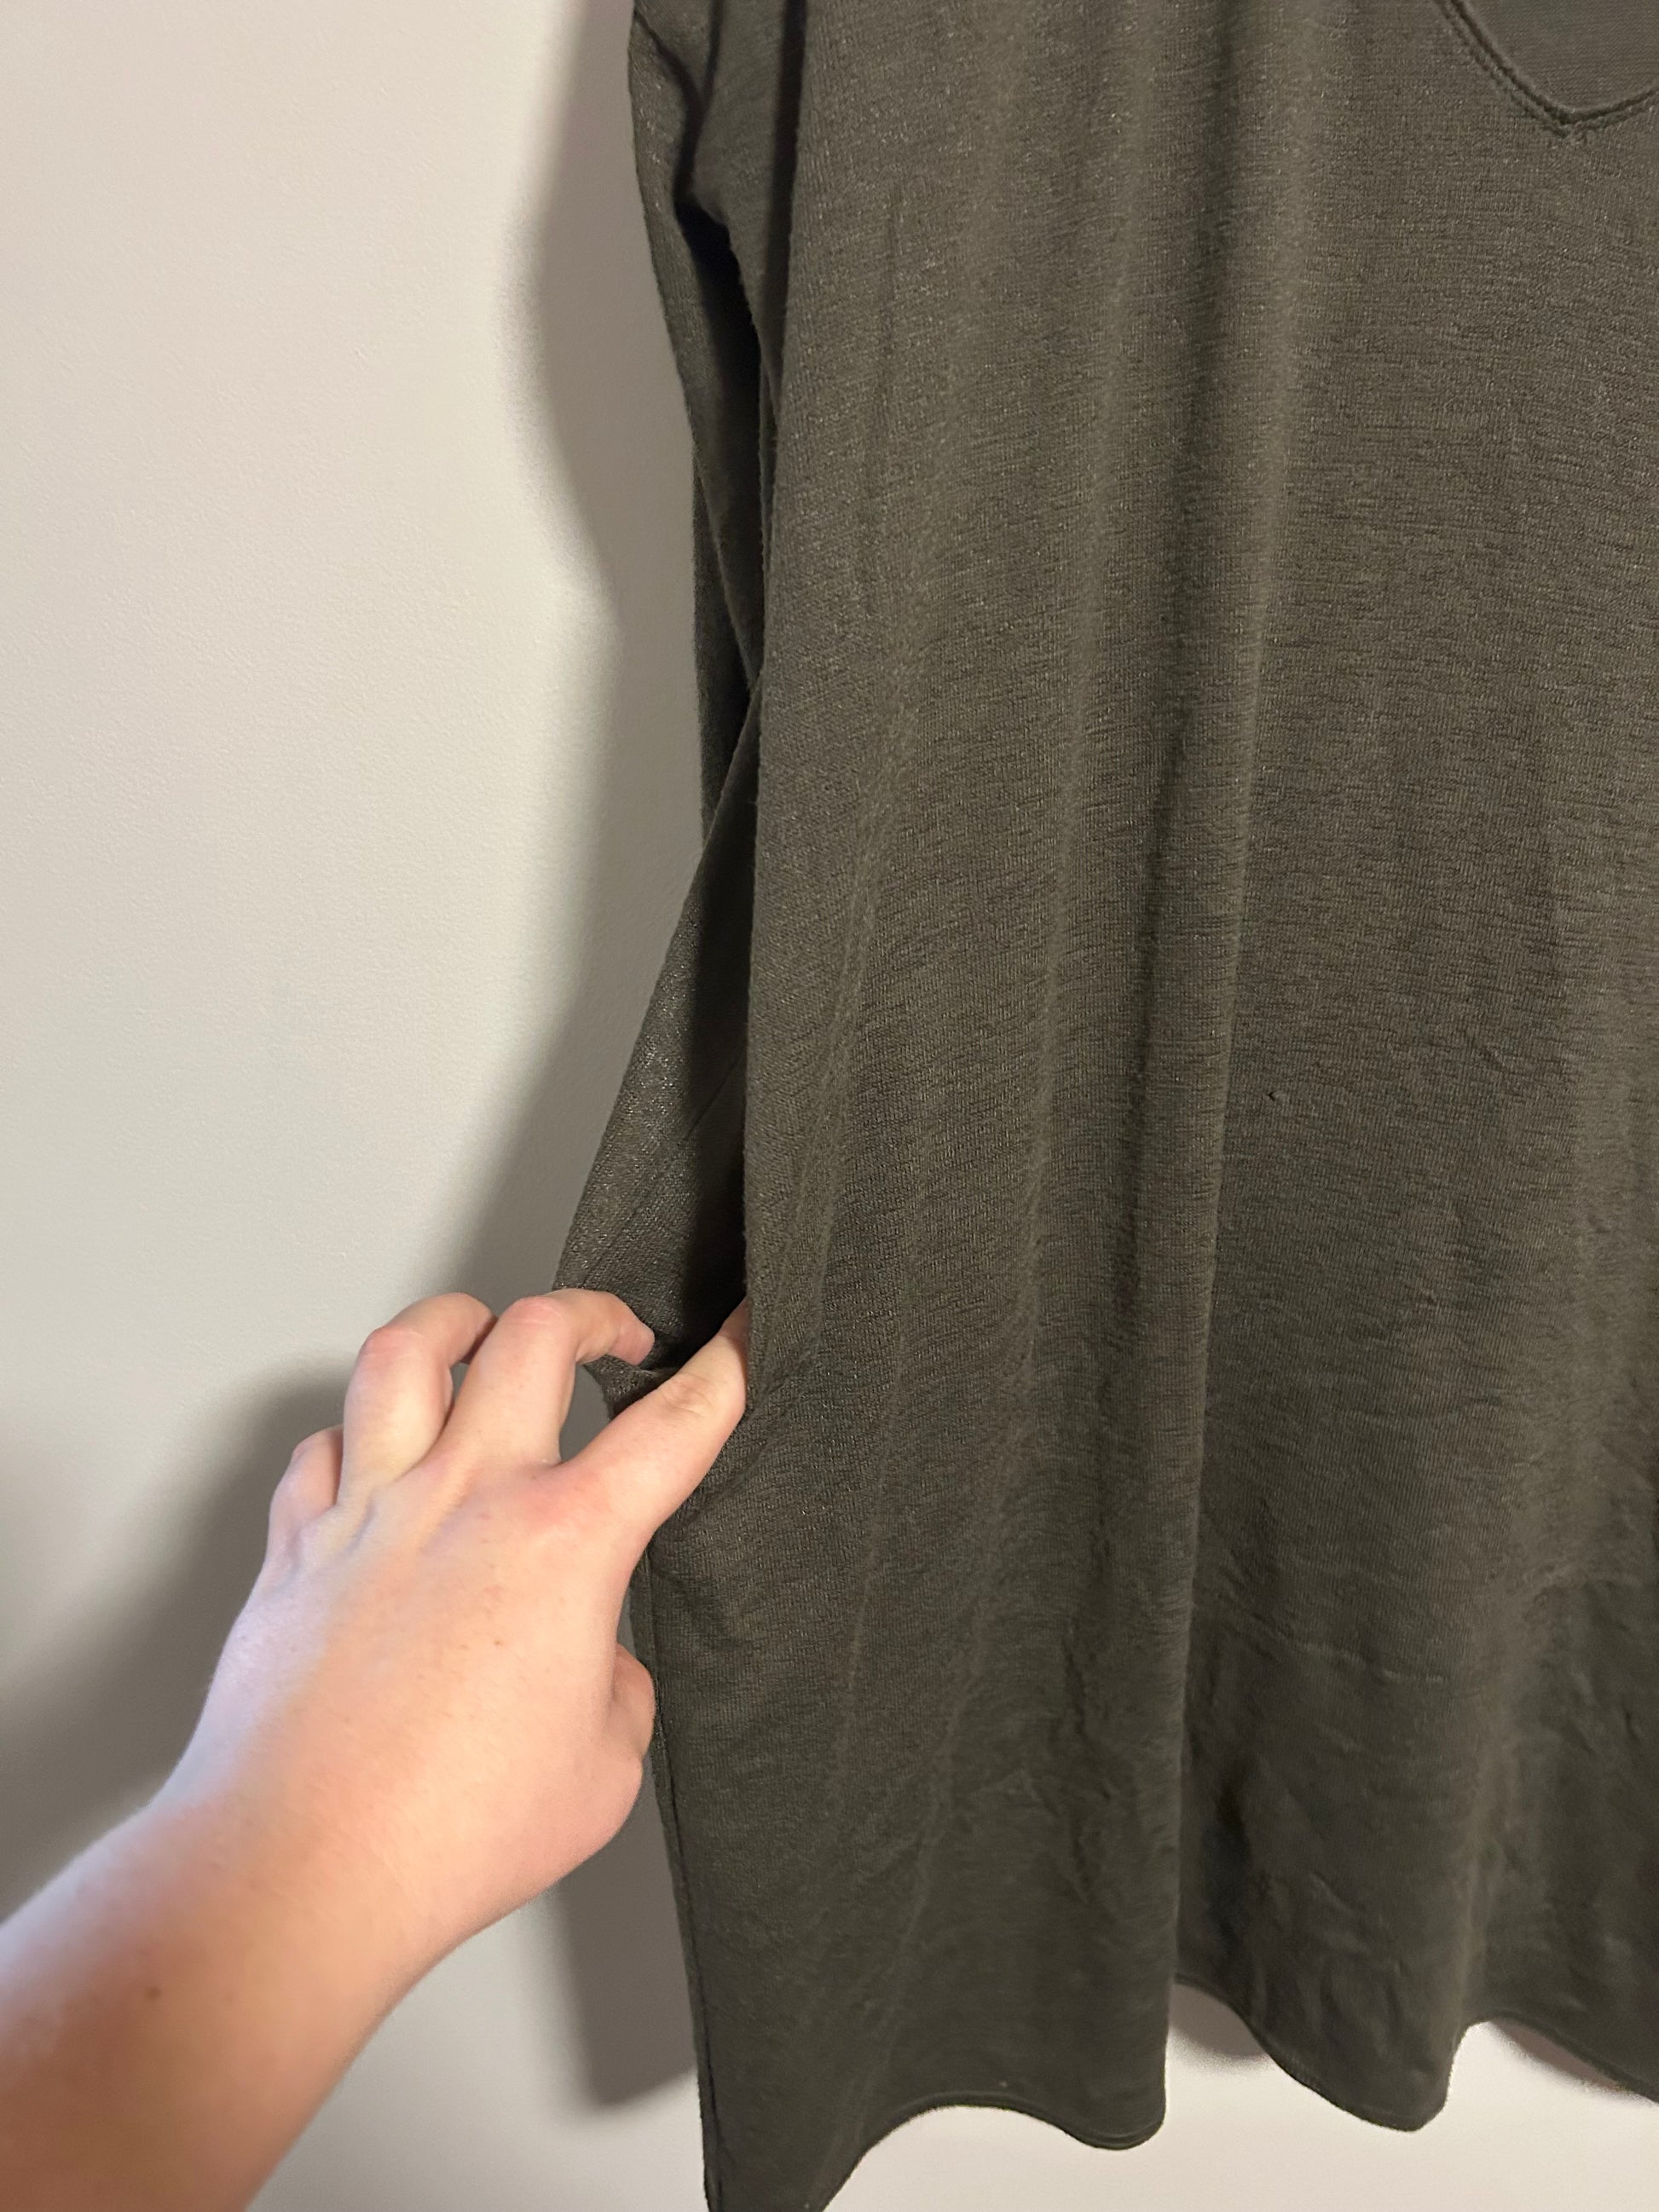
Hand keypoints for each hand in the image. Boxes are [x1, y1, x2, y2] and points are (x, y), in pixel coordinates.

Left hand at [156, 1286, 748, 1977]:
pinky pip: (322, 1446)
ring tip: (481, 1331)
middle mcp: (466, 1497)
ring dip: (458, 1323)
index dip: (724, 1368)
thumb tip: (589, 1661)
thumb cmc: (449, 1832)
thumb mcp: (602, 1766)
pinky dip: (355, 1432)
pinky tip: (375, 1452)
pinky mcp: (297, 1547)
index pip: (675, 1424)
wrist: (301, 1868)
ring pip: (405, 1349)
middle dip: (592, 1312)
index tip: (739, 1336)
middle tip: (613, 1332)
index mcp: (566, 1541)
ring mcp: (371, 1511)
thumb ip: (615, 1685)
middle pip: (535, 1334)